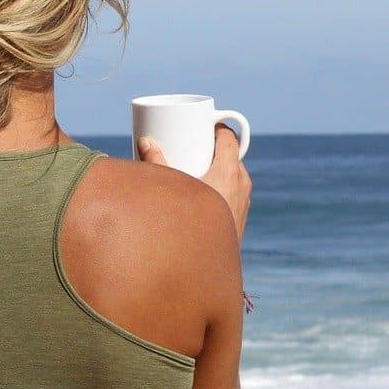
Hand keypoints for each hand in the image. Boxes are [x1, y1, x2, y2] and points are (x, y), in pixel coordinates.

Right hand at [138, 125, 250, 240]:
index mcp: (229, 172)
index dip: (219, 127)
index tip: (206, 124)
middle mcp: (241, 184)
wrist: (204, 264)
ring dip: (221, 168)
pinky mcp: (241, 216)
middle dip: (216, 148)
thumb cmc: (187, 222)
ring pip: (236, 175)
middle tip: (196, 145)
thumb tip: (144, 141)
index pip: (230, 139)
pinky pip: (235, 192)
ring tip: (201, 167)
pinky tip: (210, 190)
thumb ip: (156, 163)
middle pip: (233, 156)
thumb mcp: (170, 188)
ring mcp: (244, 201)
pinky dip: (224, 185)